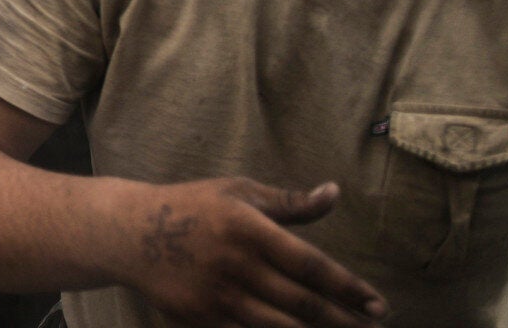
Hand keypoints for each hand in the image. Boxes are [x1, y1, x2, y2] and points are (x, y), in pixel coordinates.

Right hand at [117, 178, 387, 327]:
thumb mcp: (239, 192)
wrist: (129, 233)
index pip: (310, 265)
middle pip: (301, 303)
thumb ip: (289, 202)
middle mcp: (234, 264)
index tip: (378, 305)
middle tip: (372, 327)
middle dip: (343, 321)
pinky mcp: (201, 317)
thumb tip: (333, 193)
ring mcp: (216, 295)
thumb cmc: (193, 206)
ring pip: (279, 327)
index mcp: (247, 227)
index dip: (349, 288)